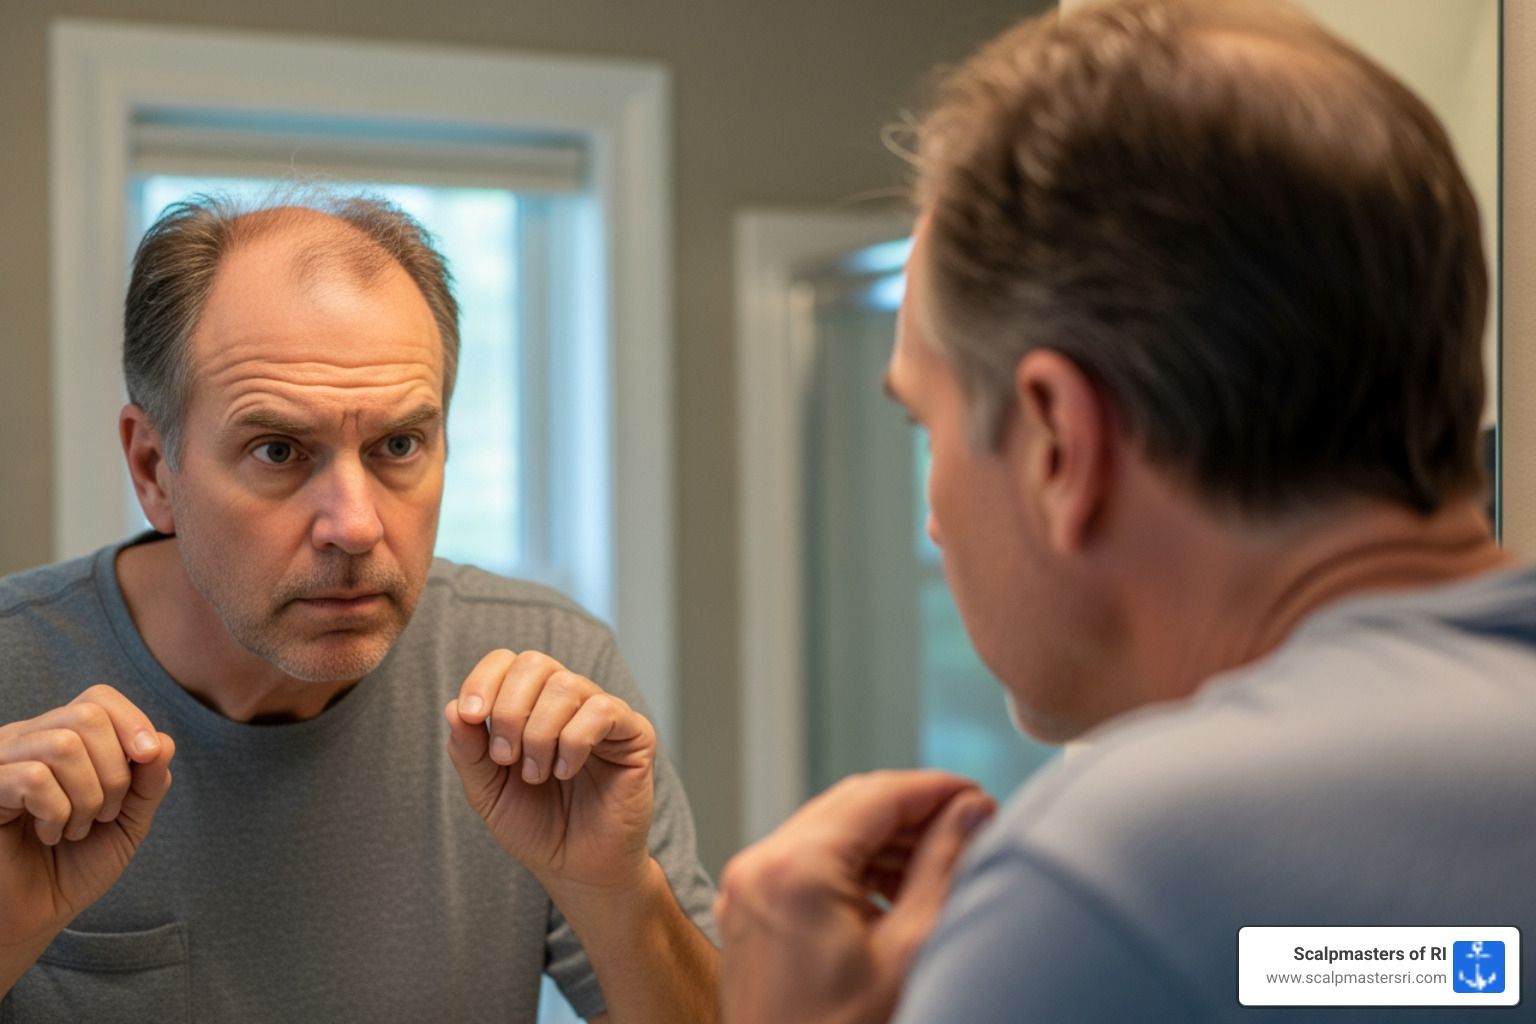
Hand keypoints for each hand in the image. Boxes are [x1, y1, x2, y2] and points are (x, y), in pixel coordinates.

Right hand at [0, 686, 175, 950]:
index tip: (148, 759)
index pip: (98, 699)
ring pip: (63, 745)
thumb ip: (149, 782)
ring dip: (87, 795)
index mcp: (60, 738)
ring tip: (76, 827)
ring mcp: (0, 763)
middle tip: (105, 813)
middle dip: (115, 771)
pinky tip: (51, 833)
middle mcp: (26, 741)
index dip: (132, 722)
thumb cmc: (75, 865)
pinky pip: (33, 778)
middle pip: (87, 716)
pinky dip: (57, 810)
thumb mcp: (128, 822)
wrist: (33, 918)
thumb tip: (164, 742)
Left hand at [444, 649, 655, 893]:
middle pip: (534, 663)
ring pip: (565, 685)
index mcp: (530, 704)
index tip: (472, 718)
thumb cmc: (534, 827)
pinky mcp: (634, 733)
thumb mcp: (487, 792)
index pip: (507, 661)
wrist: (575, 868)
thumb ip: (469, 752)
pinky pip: (602, 710)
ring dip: (539, 734)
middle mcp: (567, 700)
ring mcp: (602, 713)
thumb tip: (454, 708)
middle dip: (509, 710)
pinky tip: (566, 771)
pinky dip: (573, 742)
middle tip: (506, 758)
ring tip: (536, 774)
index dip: (483, 680)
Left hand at [715, 770, 994, 1023]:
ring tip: (944, 861)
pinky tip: (898, 889)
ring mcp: (746, 887)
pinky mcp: (747, 910)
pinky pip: (806, 861)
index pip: (879, 794)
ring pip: (829, 829)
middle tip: (972, 827)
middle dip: (914, 811)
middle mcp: (760, 864)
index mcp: (796, 868)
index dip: (937, 789)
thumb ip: (943, 867)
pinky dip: (853, 864)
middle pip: (851, 805)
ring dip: (886, 837)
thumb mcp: (911, 951)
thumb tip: (972, 809)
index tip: (980, 798)